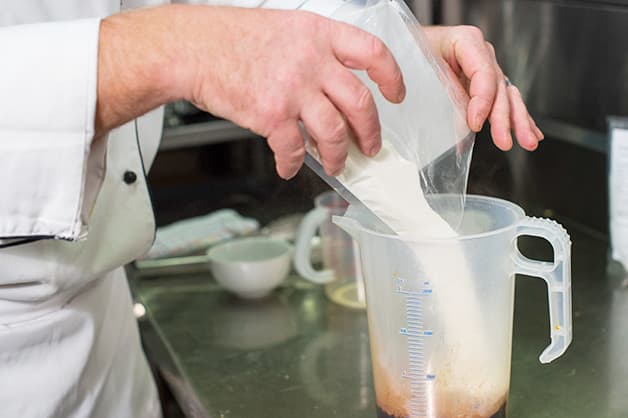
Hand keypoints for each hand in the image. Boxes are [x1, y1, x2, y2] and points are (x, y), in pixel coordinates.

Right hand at [178, 7, 405, 178]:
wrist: (192, 47)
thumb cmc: (232, 38)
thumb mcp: (287, 29)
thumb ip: (317, 52)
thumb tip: (336, 88)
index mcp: (319, 35)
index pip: (373, 54)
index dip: (392, 77)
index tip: (396, 95)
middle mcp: (312, 61)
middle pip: (360, 102)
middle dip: (370, 131)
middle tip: (371, 145)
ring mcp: (293, 88)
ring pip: (335, 132)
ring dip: (339, 155)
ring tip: (337, 163)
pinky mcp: (271, 115)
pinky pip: (293, 149)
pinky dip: (292, 164)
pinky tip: (289, 167)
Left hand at [423, 25, 542, 150]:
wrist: (407, 47)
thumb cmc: (412, 51)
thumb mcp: (423, 68)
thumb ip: (444, 92)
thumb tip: (460, 126)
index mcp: (466, 41)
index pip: (484, 73)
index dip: (483, 101)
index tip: (475, 124)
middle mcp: (481, 54)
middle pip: (499, 88)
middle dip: (505, 118)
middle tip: (505, 141)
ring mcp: (486, 69)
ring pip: (508, 96)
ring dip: (519, 121)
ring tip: (527, 141)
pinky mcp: (484, 85)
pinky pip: (505, 101)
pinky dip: (518, 117)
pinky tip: (530, 131)